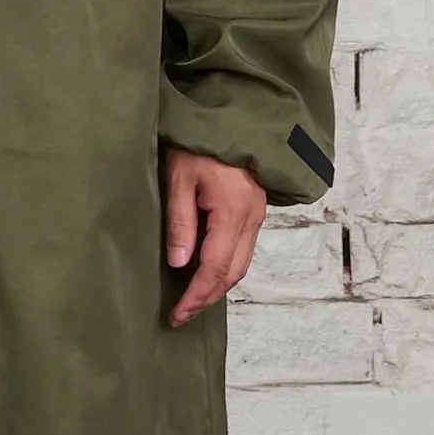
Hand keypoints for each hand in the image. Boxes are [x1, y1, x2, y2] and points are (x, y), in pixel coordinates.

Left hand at [162, 147, 265, 327]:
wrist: (231, 119)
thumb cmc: (199, 144)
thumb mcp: (178, 178)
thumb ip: (180, 222)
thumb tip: (179, 264)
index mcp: (232, 212)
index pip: (215, 268)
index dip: (196, 295)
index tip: (176, 313)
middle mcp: (251, 219)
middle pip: (232, 273)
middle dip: (206, 299)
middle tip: (180, 316)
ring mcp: (256, 217)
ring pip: (240, 265)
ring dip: (217, 288)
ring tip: (190, 302)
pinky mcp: (254, 213)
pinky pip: (242, 251)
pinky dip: (225, 270)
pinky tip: (205, 276)